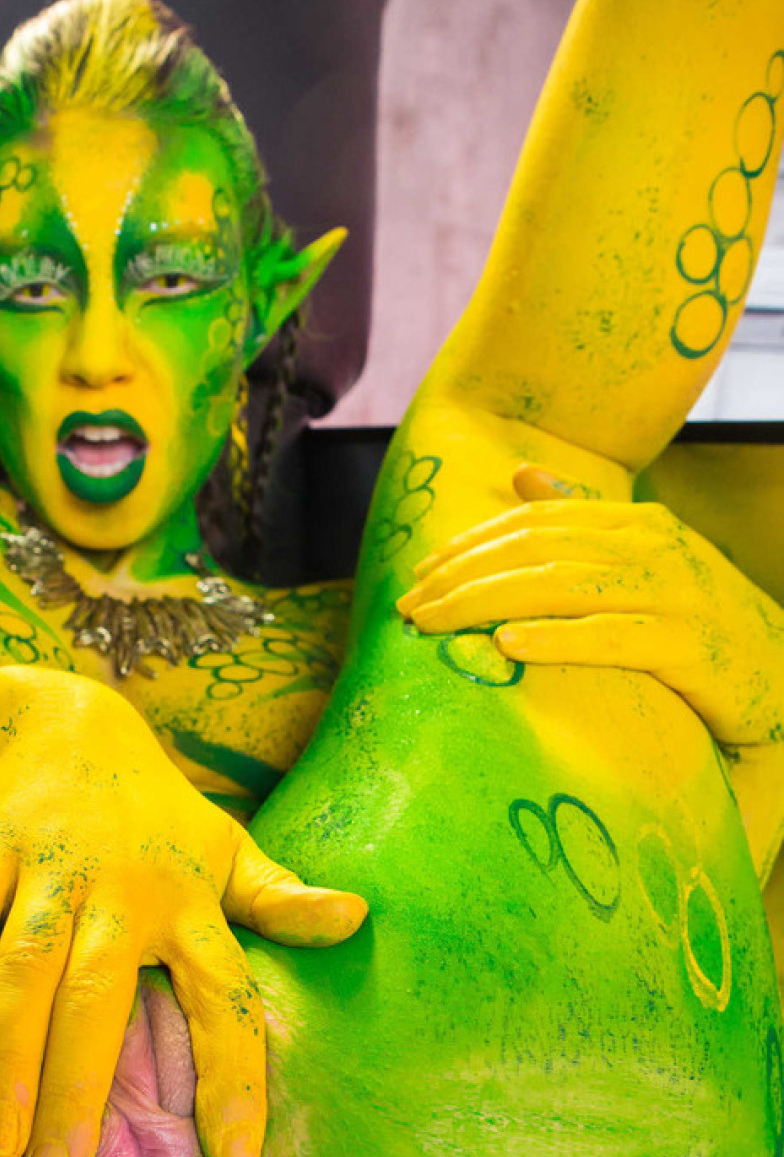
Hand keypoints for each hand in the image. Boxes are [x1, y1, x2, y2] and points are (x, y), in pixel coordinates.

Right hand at [0, 668, 366, 1156]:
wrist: (65, 717)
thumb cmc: (154, 815)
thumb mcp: (226, 850)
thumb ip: (278, 901)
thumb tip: (356, 920)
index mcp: (190, 902)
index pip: (224, 995)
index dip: (233, 1075)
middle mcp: (123, 887)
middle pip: (101, 995)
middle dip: (77, 1089)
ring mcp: (53, 865)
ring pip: (26, 966)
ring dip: (7, 1055)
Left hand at [396, 463, 783, 747]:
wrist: (782, 678)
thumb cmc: (702, 623)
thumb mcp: (645, 563)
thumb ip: (586, 521)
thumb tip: (524, 478)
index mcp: (640, 524)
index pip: (536, 523)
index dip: (472, 545)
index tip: (421, 573)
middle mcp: (656, 550)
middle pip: (538, 551)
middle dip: (464, 576)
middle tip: (409, 606)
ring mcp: (675, 596)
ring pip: (563, 588)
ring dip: (487, 604)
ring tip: (435, 624)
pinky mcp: (689, 649)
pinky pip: (612, 639)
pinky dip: (556, 639)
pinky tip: (507, 646)